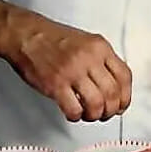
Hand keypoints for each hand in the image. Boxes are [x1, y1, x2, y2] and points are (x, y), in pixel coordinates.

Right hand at [0, 8, 133, 121]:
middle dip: (111, 110)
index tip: (121, 105)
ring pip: (96, 104)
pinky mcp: (55, 84)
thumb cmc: (53, 39)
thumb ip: (102, 60)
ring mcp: (72, 71)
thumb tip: (115, 86)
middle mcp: (89, 58)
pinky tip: (73, 113)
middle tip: (105, 114)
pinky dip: (77, 116)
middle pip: (113, 93)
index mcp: (100, 47)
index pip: (125, 76)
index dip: (126, 96)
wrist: (25, 35)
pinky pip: (74, 109)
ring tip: (89, 115)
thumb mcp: (86, 42)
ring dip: (95, 115)